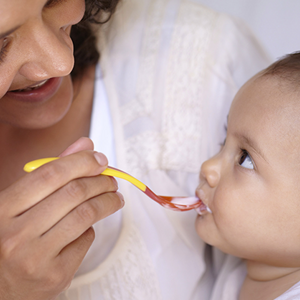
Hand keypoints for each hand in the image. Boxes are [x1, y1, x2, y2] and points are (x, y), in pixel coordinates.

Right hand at [0, 137, 123, 299]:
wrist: (2, 286)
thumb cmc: (13, 237)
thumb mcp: (21, 203)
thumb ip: (53, 171)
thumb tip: (85, 145)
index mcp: (3, 209)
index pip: (50, 174)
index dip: (81, 162)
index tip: (101, 160)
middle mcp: (15, 234)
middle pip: (73, 193)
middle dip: (101, 182)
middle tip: (112, 180)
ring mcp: (35, 258)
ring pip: (86, 215)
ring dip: (108, 201)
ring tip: (115, 197)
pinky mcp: (54, 276)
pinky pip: (85, 239)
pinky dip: (92, 227)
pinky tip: (90, 225)